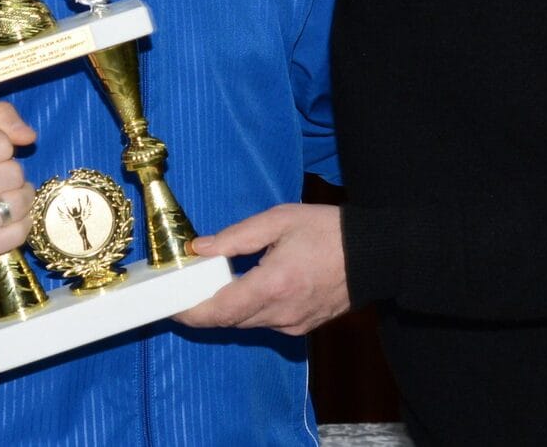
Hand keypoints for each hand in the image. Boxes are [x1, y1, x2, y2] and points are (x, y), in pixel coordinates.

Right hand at [0, 102, 36, 271]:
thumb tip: (28, 136)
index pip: (1, 143)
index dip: (0, 147)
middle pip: (14, 173)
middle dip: (11, 175)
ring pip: (19, 203)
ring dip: (18, 199)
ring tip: (1, 198)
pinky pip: (19, 232)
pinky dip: (19, 225)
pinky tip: (2, 221)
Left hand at [176, 204, 349, 335]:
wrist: (375, 255)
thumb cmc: (328, 230)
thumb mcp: (279, 220)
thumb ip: (236, 236)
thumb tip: (200, 248)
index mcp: (273, 284)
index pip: (220, 311)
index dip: (191, 313)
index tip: (171, 306)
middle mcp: (281, 312)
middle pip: (229, 320)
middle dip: (205, 308)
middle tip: (187, 288)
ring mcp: (293, 323)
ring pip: (246, 323)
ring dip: (228, 308)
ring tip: (216, 283)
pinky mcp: (302, 326)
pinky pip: (266, 322)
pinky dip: (251, 309)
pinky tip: (251, 287)